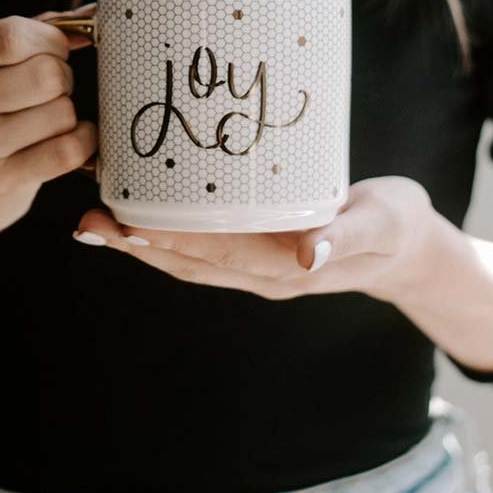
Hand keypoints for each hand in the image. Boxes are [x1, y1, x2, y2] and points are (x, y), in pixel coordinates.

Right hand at [0, 12, 97, 243]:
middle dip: (64, 78)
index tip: (57, 51)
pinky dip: (83, 140)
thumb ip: (24, 38)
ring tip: (51, 120)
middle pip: (45, 74)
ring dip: (69, 114)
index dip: (52, 41)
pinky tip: (70, 139)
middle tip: (54, 90)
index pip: (13, 36)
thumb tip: (86, 18)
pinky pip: (67, 150)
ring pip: (61, 112)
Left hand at [74, 176, 439, 302]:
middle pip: (188, 262)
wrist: (406, 249)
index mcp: (288, 268)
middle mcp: (264, 274)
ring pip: (188, 261)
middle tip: (87, 220)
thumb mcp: (382, 224)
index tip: (123, 222)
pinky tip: (140, 219)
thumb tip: (309, 252)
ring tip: (96, 221)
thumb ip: (347, 236)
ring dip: (141, 245)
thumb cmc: (395, 226)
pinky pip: (203, 251)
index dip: (166, 240)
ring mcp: (257, 268)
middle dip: (135, 243)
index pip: (215, 253)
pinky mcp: (257, 254)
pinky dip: (167, 238)